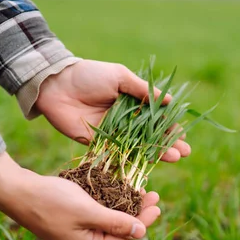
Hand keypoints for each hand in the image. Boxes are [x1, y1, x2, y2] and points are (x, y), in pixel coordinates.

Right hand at [0, 152, 160, 239]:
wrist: (16, 190)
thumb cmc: (51, 201)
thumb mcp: (87, 211)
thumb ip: (115, 222)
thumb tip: (141, 233)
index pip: (123, 236)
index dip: (143, 220)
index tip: (158, 204)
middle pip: (117, 228)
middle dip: (136, 211)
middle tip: (153, 194)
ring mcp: (75, 231)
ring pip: (107, 218)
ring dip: (123, 203)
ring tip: (140, 190)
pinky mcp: (69, 218)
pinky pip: (95, 211)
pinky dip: (108, 200)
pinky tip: (118, 189)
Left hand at [35, 59, 190, 161]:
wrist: (56, 85)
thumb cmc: (89, 75)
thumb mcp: (119, 76)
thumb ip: (142, 90)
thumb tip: (170, 101)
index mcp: (131, 102)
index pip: (156, 117)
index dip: (170, 127)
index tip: (183, 135)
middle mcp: (124, 119)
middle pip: (150, 135)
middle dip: (168, 144)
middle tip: (183, 153)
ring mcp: (112, 132)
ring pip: (137, 147)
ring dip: (155, 153)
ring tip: (172, 158)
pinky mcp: (97, 143)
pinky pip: (117, 153)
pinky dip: (131, 160)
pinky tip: (146, 164)